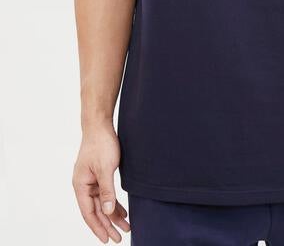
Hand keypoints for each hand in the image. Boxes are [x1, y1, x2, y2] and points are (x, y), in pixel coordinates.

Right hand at [72, 122, 130, 242]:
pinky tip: (123, 212)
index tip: (107, 239)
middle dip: (108, 225)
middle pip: (96, 211)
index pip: (89, 213)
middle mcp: (84, 185)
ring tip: (126, 227)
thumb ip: (107, 191)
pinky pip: (106, 194)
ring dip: (113, 215)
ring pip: (103, 204)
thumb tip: (108, 212)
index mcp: (80, 185)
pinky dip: (114, 204)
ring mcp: (92, 181)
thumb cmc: (100, 144)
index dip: (98, 227)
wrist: (100, 125)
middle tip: (119, 238)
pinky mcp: (100, 175)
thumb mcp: (105, 169)